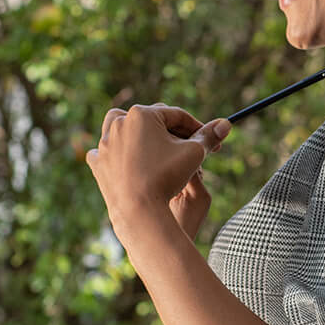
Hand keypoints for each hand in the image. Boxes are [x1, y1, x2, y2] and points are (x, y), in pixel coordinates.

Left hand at [85, 102, 230, 241]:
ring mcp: (105, 143)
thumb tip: (226, 124)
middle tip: (189, 148)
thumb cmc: (167, 177)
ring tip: (154, 144)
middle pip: (152, 121)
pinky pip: (106, 150)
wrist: (138, 210)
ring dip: (139, 133)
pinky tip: (126, 158)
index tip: (211, 143)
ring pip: (123, 128)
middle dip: (173, 132)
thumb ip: (209, 136)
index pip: (177, 116)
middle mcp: (120, 123)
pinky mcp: (98, 162)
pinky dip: (117, 152)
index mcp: (142, 114)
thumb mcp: (194, 154)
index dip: (198, 129)